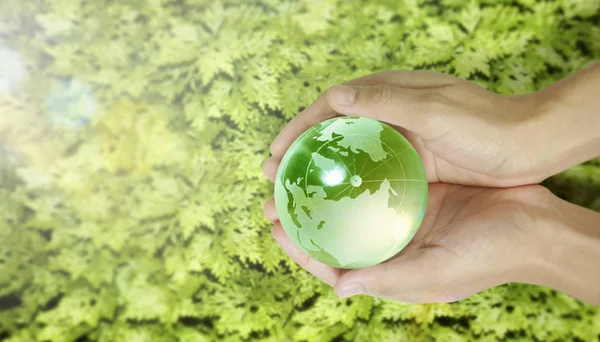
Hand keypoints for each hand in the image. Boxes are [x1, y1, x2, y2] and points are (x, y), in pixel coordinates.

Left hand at [263, 183, 599, 305]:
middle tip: (272, 190)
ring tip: (293, 166)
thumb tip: (338, 285)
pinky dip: (356, 166)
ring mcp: (401, 212)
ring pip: (350, 198)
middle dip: (301, 210)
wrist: (535, 227)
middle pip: (334, 226)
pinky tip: (339, 150)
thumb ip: (387, 279)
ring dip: (322, 184)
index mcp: (388, 265)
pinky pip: (376, 175)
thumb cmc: (488, 257)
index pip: (331, 259)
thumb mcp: (435, 275)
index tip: (272, 225)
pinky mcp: (416, 186)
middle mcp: (389, 239)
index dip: (298, 246)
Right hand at [264, 66, 599, 187]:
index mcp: (388, 93)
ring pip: (346, 155)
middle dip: (298, 154)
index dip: (297, 130)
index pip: (329, 107)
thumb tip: (335, 96)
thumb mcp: (434, 110)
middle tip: (271, 180)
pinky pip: (368, 173)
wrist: (528, 146)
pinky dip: (346, 186)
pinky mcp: (410, 162)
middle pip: (332, 133)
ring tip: (292, 196)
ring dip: (318, 173)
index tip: (272, 154)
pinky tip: (333, 207)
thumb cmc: (484, 124)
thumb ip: (386, 100)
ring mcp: (398, 140)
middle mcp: (387, 114)